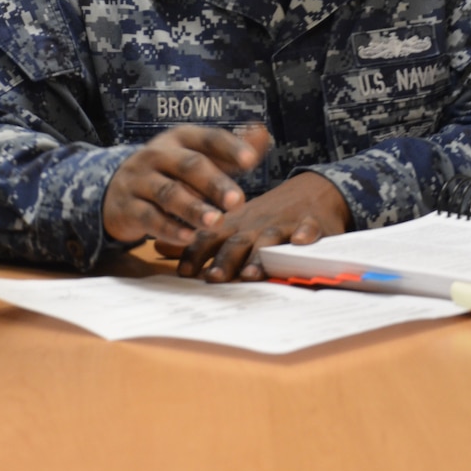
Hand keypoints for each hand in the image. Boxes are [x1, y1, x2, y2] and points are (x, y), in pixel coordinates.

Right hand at [103, 124, 269, 245]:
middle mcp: (157, 155)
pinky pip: (149, 218)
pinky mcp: (127, 208)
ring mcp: (139, 180)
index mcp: (179, 139)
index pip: (207, 139)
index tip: (251, 160)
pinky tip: (190, 237)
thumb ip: (229, 151)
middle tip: (237, 201)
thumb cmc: (168, 174)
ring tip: (216, 222)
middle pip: (188, 165)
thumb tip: (262, 132)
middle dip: (214, 183)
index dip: (229, 148)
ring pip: (168, 193)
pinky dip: (170, 229)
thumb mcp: (196, 157)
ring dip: (194, 208)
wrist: (115, 191)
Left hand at [167, 171, 350, 282]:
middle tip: (212, 278)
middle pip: (238, 242)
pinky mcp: (312, 224)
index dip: (197, 253)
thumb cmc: (265, 216)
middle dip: (224, 260)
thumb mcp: (233, 224)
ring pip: (270, 240)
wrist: (311, 191)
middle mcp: (256, 225)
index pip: (211, 238)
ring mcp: (284, 224)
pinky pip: (310, 229)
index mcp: (235, 225)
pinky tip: (300, 243)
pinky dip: (306, 235)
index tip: (184, 272)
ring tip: (250, 273)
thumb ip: (199, 240)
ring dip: (259, 255)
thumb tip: (157, 247)